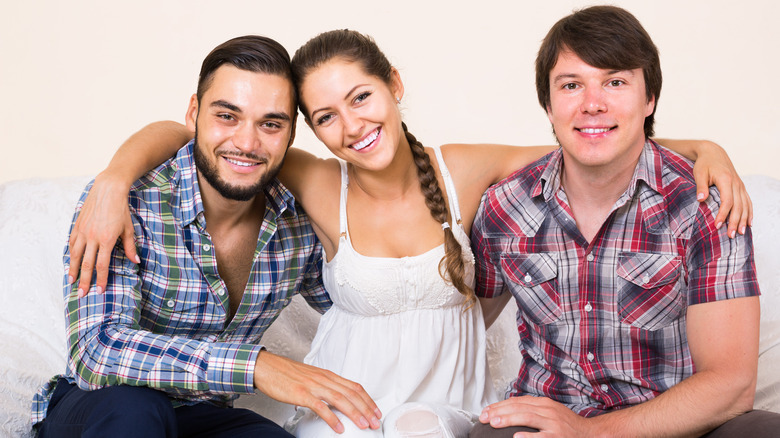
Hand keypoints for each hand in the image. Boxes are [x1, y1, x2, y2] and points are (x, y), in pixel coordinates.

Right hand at [68, 171, 137, 296]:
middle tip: (82, 294)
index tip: (99, 291)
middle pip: (86, 264)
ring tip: (72, 281)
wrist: (108, 190)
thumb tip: (135, 261)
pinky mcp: (77, 225)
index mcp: (106, 240)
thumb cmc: (121, 209)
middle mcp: (92, 237)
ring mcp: (83, 231)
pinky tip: (70, 262)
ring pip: (75, 255)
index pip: (102, 265)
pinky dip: (70, 254)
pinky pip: (71, 243)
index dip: (101, 279)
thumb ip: (130, 247)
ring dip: (73, 270)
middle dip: (85, 281)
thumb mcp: (128, 229)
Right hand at [253, 351, 381, 433]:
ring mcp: (313, 386)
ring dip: (355, 413)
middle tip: (376, 421)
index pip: (354, 386)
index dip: (368, 399)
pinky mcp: (301, 394)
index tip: (376, 411)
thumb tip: (336, 399)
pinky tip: (339, 428)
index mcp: (327, 375)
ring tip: (364, 425)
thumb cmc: (286, 373)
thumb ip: (324, 386)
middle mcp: (324, 379)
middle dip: (366, 408)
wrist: (266, 367)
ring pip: (340, 399)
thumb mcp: (311, 377)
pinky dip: (332, 418)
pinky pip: (320, 407)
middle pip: (351, 394)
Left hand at [478, 396, 587, 437]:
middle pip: (519, 407)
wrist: (591, 434)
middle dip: (499, 411)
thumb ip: (532, 410)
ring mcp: (553, 424)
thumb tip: (508, 412)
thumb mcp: (549, 413)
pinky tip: (516, 437)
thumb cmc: (567, 426)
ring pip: (528, 417)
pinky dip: (528, 436)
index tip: (485, 411)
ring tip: (494, 422)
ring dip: (509, 419)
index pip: (517, 401)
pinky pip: (542, 437)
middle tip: (484, 417)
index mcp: (544, 404)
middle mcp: (548, 410)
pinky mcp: (558, 437)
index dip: (499, 405)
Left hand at [691, 141, 752, 237]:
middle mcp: (736, 183)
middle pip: (738, 206)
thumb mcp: (699, 173)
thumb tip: (701, 199)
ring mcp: (740, 185)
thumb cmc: (704, 163)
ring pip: (745, 205)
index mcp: (726, 180)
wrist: (714, 153)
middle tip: (730, 235)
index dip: (723, 214)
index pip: (727, 201)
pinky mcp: (741, 187)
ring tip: (740, 233)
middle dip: (735, 222)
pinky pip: (748, 201)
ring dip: (743, 220)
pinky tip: (749, 223)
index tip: (717, 225)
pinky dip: (749, 213)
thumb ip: (701, 186)